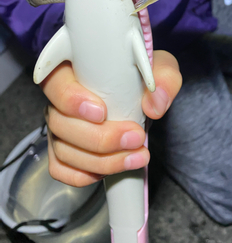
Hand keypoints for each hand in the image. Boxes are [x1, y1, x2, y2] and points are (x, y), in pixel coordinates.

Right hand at [41, 51, 181, 186]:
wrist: (142, 98)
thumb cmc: (143, 77)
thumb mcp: (161, 68)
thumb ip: (165, 78)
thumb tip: (155, 104)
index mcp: (73, 71)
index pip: (55, 83)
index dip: (71, 100)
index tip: (102, 112)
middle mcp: (59, 100)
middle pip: (60, 123)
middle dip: (100, 138)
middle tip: (135, 137)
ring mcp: (60, 128)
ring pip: (63, 151)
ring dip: (102, 160)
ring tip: (137, 156)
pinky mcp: (63, 151)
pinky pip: (60, 169)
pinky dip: (85, 174)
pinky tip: (112, 169)